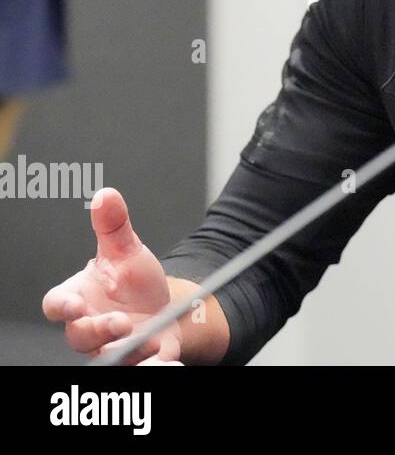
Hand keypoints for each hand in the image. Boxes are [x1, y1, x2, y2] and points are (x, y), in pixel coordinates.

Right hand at [42, 188, 181, 363]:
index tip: (73, 305)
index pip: (57, 305)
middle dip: (99, 331)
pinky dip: (155, 368)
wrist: (163, 307)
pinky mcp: (139, 360)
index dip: (62, 307)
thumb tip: (106, 195)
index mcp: (79, 298)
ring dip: (127, 352)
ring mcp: (113, 347)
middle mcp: (90, 327)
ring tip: (148, 342)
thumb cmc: (133, 282)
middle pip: (80, 337)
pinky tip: (168, 362)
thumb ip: (114, 226)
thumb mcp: (127, 250)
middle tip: (121, 322)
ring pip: (110, 358)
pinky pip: (142, 370)